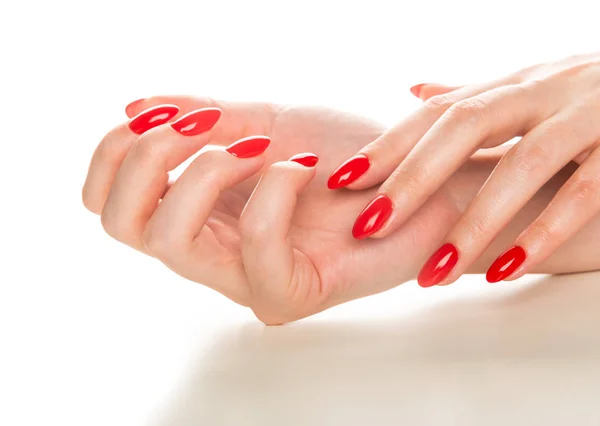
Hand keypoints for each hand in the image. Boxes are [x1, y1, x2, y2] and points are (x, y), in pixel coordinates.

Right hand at [83, 96, 466, 323]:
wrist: (418, 176)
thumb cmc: (348, 152)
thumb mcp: (265, 120)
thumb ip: (200, 117)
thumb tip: (132, 106)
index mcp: (196, 213)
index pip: (108, 203)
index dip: (115, 151)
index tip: (164, 114)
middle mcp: (210, 253)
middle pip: (120, 223)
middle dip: (150, 156)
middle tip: (206, 125)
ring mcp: (245, 280)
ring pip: (170, 239)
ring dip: (210, 167)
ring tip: (262, 145)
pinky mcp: (289, 294)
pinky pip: (254, 243)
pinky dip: (275, 188)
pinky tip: (309, 169)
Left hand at [328, 52, 599, 286]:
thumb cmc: (584, 95)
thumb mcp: (527, 87)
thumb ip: (472, 96)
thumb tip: (413, 92)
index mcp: (510, 85)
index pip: (436, 112)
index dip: (387, 144)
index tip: (342, 180)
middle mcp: (542, 91)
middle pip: (464, 127)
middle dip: (412, 178)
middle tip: (368, 226)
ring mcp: (586, 115)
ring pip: (521, 165)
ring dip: (473, 223)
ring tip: (434, 272)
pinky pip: (583, 192)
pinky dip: (543, 233)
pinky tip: (504, 272)